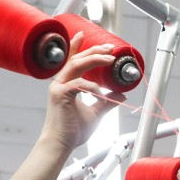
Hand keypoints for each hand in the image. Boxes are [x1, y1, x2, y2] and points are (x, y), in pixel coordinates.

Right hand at [40, 32, 126, 151]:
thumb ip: (107, 102)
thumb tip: (121, 95)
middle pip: (77, 59)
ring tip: (109, 59)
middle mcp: (60, 83)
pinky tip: (101, 91)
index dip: (77, 46)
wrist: (60, 145)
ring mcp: (58, 88)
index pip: (72, 61)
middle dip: (94, 51)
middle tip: (110, 48)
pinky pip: (78, 84)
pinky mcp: (60, 95)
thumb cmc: (72, 131)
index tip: (83, 34)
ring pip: (76, 65)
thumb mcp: (95, 113)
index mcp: (66, 84)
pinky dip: (91, 86)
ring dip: (94, 59)